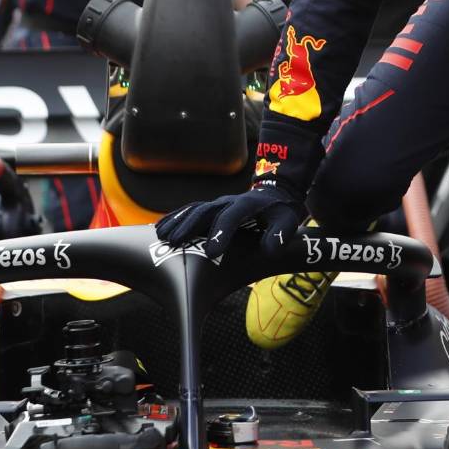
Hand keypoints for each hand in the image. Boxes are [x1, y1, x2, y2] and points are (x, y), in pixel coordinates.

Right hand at [154, 187, 304, 258]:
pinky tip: (160, 228)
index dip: (220, 233)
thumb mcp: (288, 222)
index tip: (211, 253)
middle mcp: (229, 201)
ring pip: (194, 209)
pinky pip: (190, 210)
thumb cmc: (281, 213)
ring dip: (177, 221)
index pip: (231, 217)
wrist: (276, 195)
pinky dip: (175, 217)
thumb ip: (280, 236)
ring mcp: (218, 203)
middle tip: (173, 242)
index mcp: (248, 205)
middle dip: (189, 226)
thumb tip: (270, 251)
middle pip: (205, 211)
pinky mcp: (211, 208)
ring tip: (161, 236)